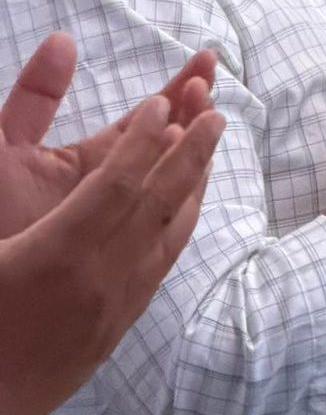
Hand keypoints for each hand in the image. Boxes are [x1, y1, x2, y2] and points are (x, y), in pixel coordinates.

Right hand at [0, 37, 223, 414]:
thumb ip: (8, 153)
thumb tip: (38, 88)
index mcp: (55, 257)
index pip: (117, 184)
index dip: (143, 137)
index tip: (164, 98)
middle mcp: (98, 280)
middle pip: (160, 200)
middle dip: (192, 146)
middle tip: (216, 101)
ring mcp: (114, 307)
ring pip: (171, 231)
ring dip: (195, 179)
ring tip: (209, 139)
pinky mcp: (117, 327)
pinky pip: (163, 261)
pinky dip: (181, 219)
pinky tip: (185, 203)